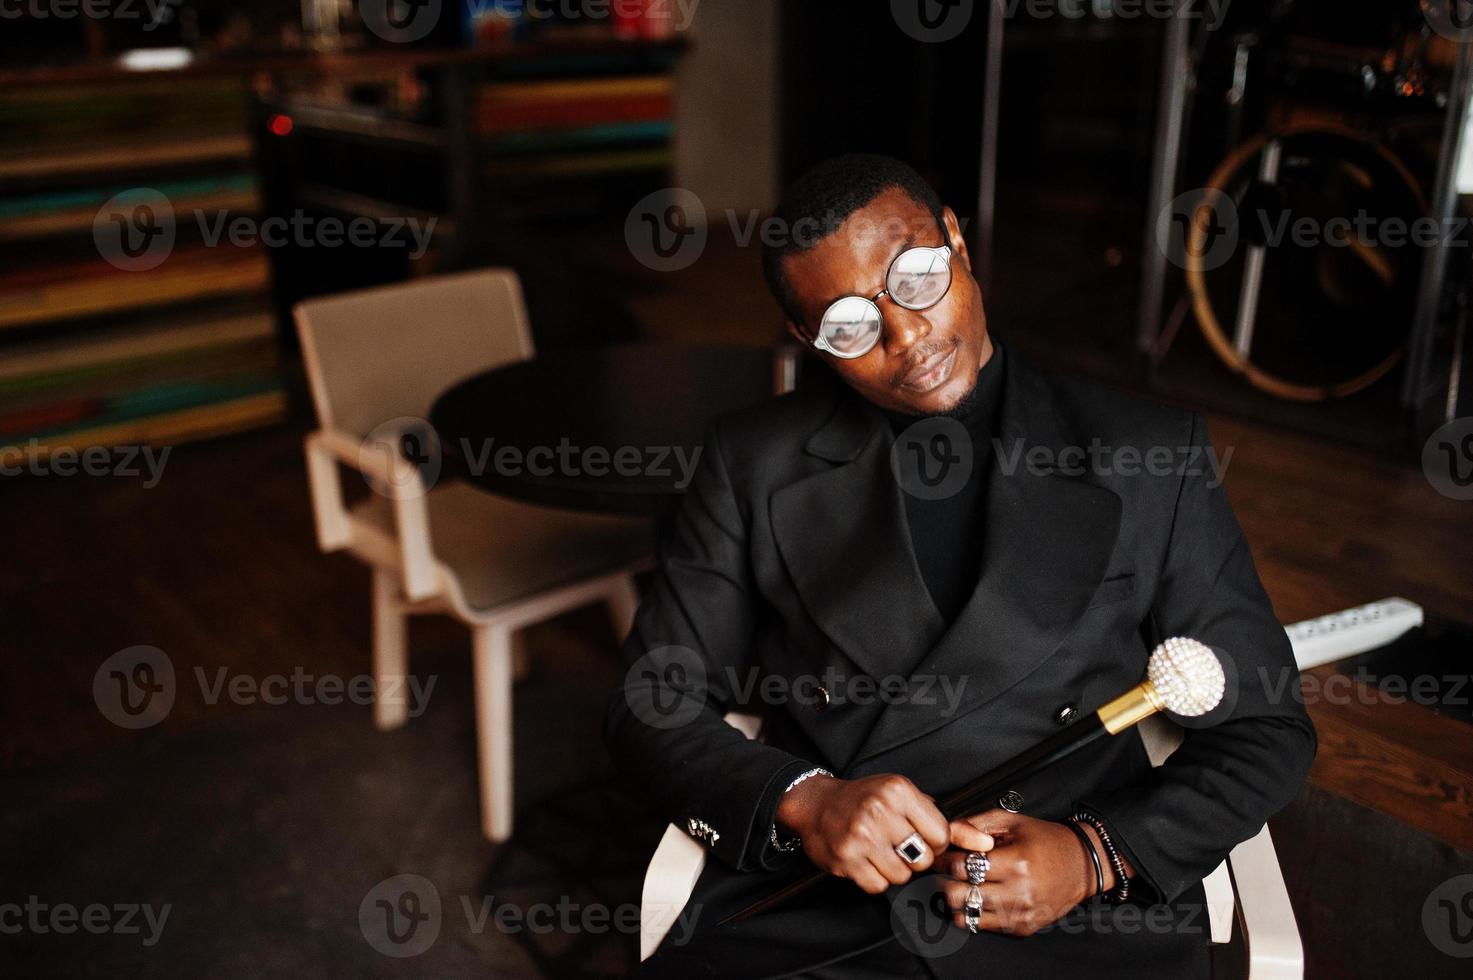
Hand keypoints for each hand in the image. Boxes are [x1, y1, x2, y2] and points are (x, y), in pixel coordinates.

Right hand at [775, 774, 968, 894]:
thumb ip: (943, 819)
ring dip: (894, 870)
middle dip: (915, 858)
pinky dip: (875, 878)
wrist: (816, 804)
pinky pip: (878, 886)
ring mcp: (861, 837)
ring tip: (880, 851)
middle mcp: (879, 811)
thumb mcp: (903, 797)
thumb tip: (983, 843)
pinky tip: (866, 860)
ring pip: (902, 876)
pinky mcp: (846, 859)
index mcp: (897, 791)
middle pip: (922, 859)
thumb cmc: (864, 799)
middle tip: (898, 845)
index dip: (934, 843)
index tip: (921, 837)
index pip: (940, 834)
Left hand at [936, 810, 1125, 935]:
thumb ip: (978, 823)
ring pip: (967, 914)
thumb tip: (949, 831)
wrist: (1082, 865)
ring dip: (957, 899)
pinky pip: (983, 926)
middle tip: (946, 872)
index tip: (940, 855)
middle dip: (946, 881)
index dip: (944, 859)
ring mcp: (1020, 913)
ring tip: (959, 885)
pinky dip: (973, 913)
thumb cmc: (1046, 840)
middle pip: (958, 894)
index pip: (961, 865)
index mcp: (1016, 862)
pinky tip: (977, 898)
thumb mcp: (1013, 821)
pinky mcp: (1022, 928)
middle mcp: (1019, 892)